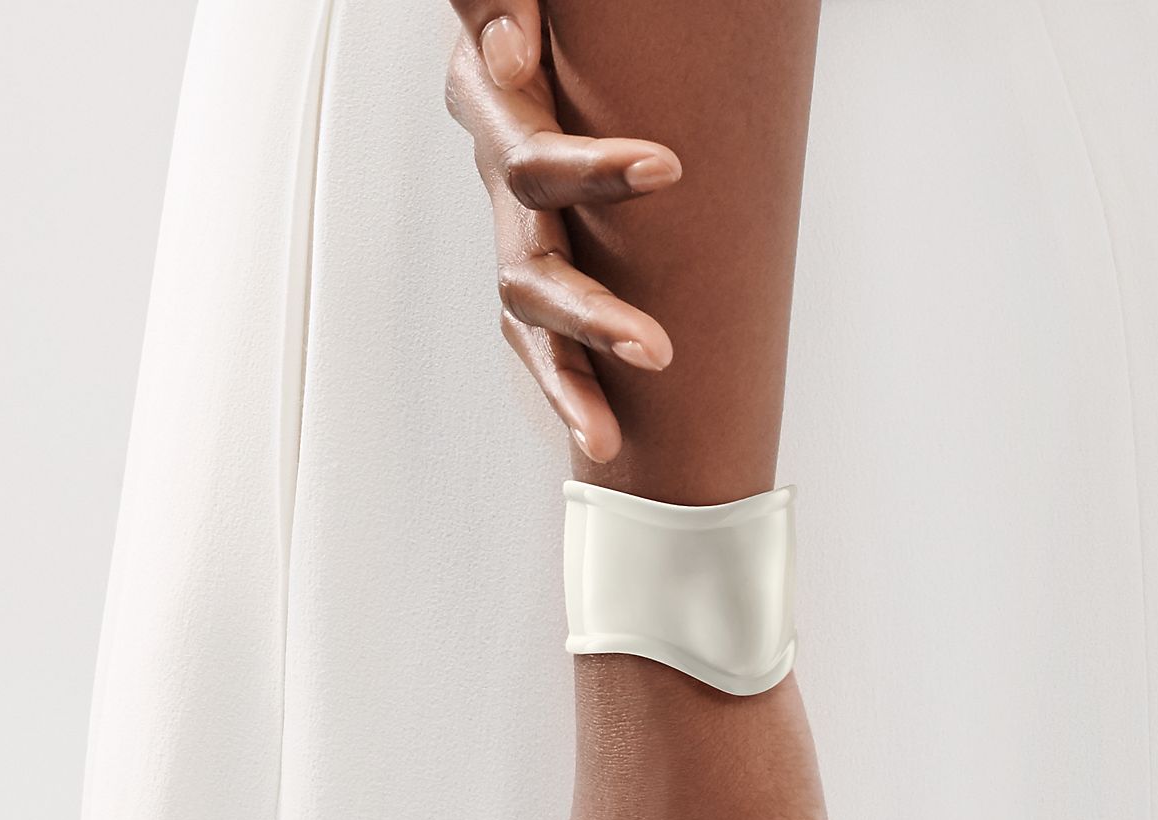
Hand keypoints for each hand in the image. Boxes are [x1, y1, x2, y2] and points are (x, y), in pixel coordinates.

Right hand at [444, 16, 678, 461]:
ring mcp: (513, 235)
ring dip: (572, 376)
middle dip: (591, 315)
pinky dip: (567, 391)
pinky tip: (599, 437)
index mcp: (492, 112)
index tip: (664, 170)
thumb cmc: (536, 18)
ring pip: (530, 320)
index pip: (531, 156)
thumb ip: (498, 1)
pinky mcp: (533, 272)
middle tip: (655, 350)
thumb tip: (516, 56)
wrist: (522, 32)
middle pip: (529, 268)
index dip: (587, 173)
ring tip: (605, 434)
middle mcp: (497, 186)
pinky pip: (541, 341)